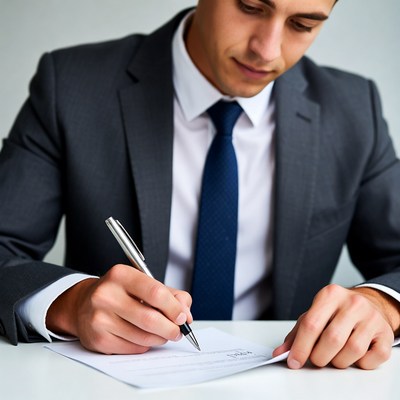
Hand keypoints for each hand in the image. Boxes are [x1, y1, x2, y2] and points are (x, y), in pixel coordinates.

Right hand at [46, 264, 192, 353]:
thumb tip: (186, 313)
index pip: (155, 292)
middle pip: (150, 318)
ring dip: (160, 338)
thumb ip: (170, 294)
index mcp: (121, 275)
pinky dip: (146, 345)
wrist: (83, 305)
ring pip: (143, 336)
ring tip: (163, 334)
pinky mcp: (98, 339)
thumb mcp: (143, 283)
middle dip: (170, 328)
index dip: (174, 308)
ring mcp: (100, 318)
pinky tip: (144, 337)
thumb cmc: (120, 293)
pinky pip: (133, 347)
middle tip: (177, 331)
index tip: (182, 316)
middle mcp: (107, 295)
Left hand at [273, 284, 399, 369]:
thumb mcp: (314, 315)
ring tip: (335, 355)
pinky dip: (359, 364)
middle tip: (317, 359)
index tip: (294, 361)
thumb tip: (281, 353)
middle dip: (319, 356)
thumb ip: (297, 334)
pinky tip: (354, 355)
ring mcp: (372, 318)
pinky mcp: (385, 334)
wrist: (369, 304)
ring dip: (338, 361)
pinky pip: (370, 359)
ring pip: (352, 351)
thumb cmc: (337, 312)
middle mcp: (352, 303)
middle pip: (331, 339)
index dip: (300, 347)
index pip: (311, 324)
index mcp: (330, 294)